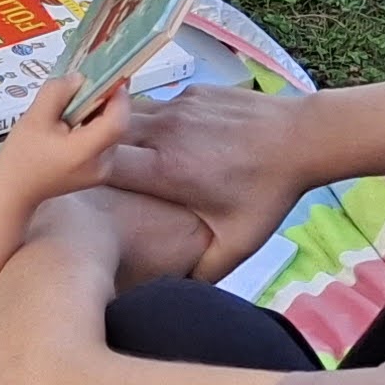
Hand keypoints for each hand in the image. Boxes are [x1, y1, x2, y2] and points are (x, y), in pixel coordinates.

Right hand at [0, 73, 135, 215]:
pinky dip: (96, 125)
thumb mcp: (34, 117)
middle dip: (107, 100)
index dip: (117, 96)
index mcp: (85, 153)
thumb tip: (80, 77)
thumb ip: (58, 92)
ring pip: (112, 132)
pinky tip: (77, 117)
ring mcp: (103, 171)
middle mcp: (102, 164)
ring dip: (101, 111)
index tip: (107, 75)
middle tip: (92, 79)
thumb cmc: (21, 154)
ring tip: (79, 98)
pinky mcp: (99, 172)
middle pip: (117, 125)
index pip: (116, 121)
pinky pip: (105, 141)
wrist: (16, 190)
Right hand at [100, 81, 318, 281]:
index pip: (101, 164)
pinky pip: (154, 105)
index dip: (83, 173)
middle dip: (93, 148)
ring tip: (118, 151)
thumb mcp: (238, 242)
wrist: (303, 137)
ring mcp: (176, 106)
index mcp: (166, 169)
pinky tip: (163, 138)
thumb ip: (203, 270)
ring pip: (127, 114)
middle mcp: (163, 131)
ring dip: (119, 131)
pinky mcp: (190, 92)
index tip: (80, 187)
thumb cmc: (268, 192)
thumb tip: (174, 292)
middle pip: (105, 133)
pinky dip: (148, 120)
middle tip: (88, 167)